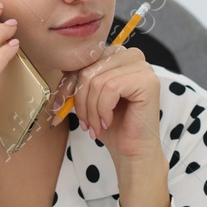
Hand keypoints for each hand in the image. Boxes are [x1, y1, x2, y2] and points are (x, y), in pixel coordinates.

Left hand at [53, 44, 161, 165]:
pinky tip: (108, 121)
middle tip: (84, 123)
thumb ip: (79, 79)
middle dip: (80, 100)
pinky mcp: (147, 81)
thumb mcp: (88, 97)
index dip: (69, 84)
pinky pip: (110, 89)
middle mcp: (132, 56)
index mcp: (118, 56)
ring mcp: (142, 68)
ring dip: (91, 110)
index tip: (60, 105)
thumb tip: (62, 70)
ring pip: (98, 81)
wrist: (131, 150)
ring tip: (96, 126)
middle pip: (89, 69)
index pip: (85, 60)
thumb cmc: (112, 125)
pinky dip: (103, 110)